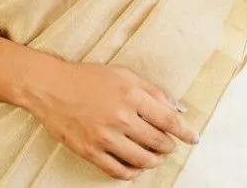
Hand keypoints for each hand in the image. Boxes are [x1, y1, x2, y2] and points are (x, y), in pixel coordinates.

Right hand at [23, 58, 199, 179]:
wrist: (52, 87)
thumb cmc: (88, 77)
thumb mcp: (123, 74)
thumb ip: (153, 91)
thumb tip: (178, 109)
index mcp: (131, 94)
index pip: (168, 119)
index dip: (185, 132)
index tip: (193, 138)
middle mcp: (120, 117)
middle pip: (158, 142)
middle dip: (168, 146)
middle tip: (169, 145)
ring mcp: (105, 137)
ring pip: (142, 160)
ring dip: (154, 160)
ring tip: (154, 156)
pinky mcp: (91, 152)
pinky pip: (120, 172)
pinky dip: (133, 172)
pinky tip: (135, 165)